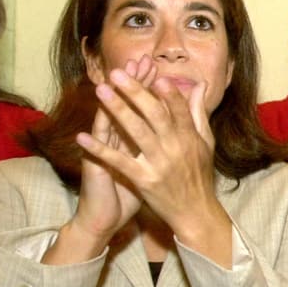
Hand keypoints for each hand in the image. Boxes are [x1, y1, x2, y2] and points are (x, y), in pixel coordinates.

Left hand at [77, 67, 223, 240]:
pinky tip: (82, 138)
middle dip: (135, 93)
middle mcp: (175, 148)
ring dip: (117, 110)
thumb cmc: (199, 175)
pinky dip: (99, 150)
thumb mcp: (205, 143)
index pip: (179, 110)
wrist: (194, 213)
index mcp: (190, 138)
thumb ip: (199, 112)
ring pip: (136, 132)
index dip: (169, 93)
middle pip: (154, 115)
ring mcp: (159, 164)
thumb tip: (199, 85)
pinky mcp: (144, 180)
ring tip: (100, 91)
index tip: (157, 75)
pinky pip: (119, 161)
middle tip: (117, 73)